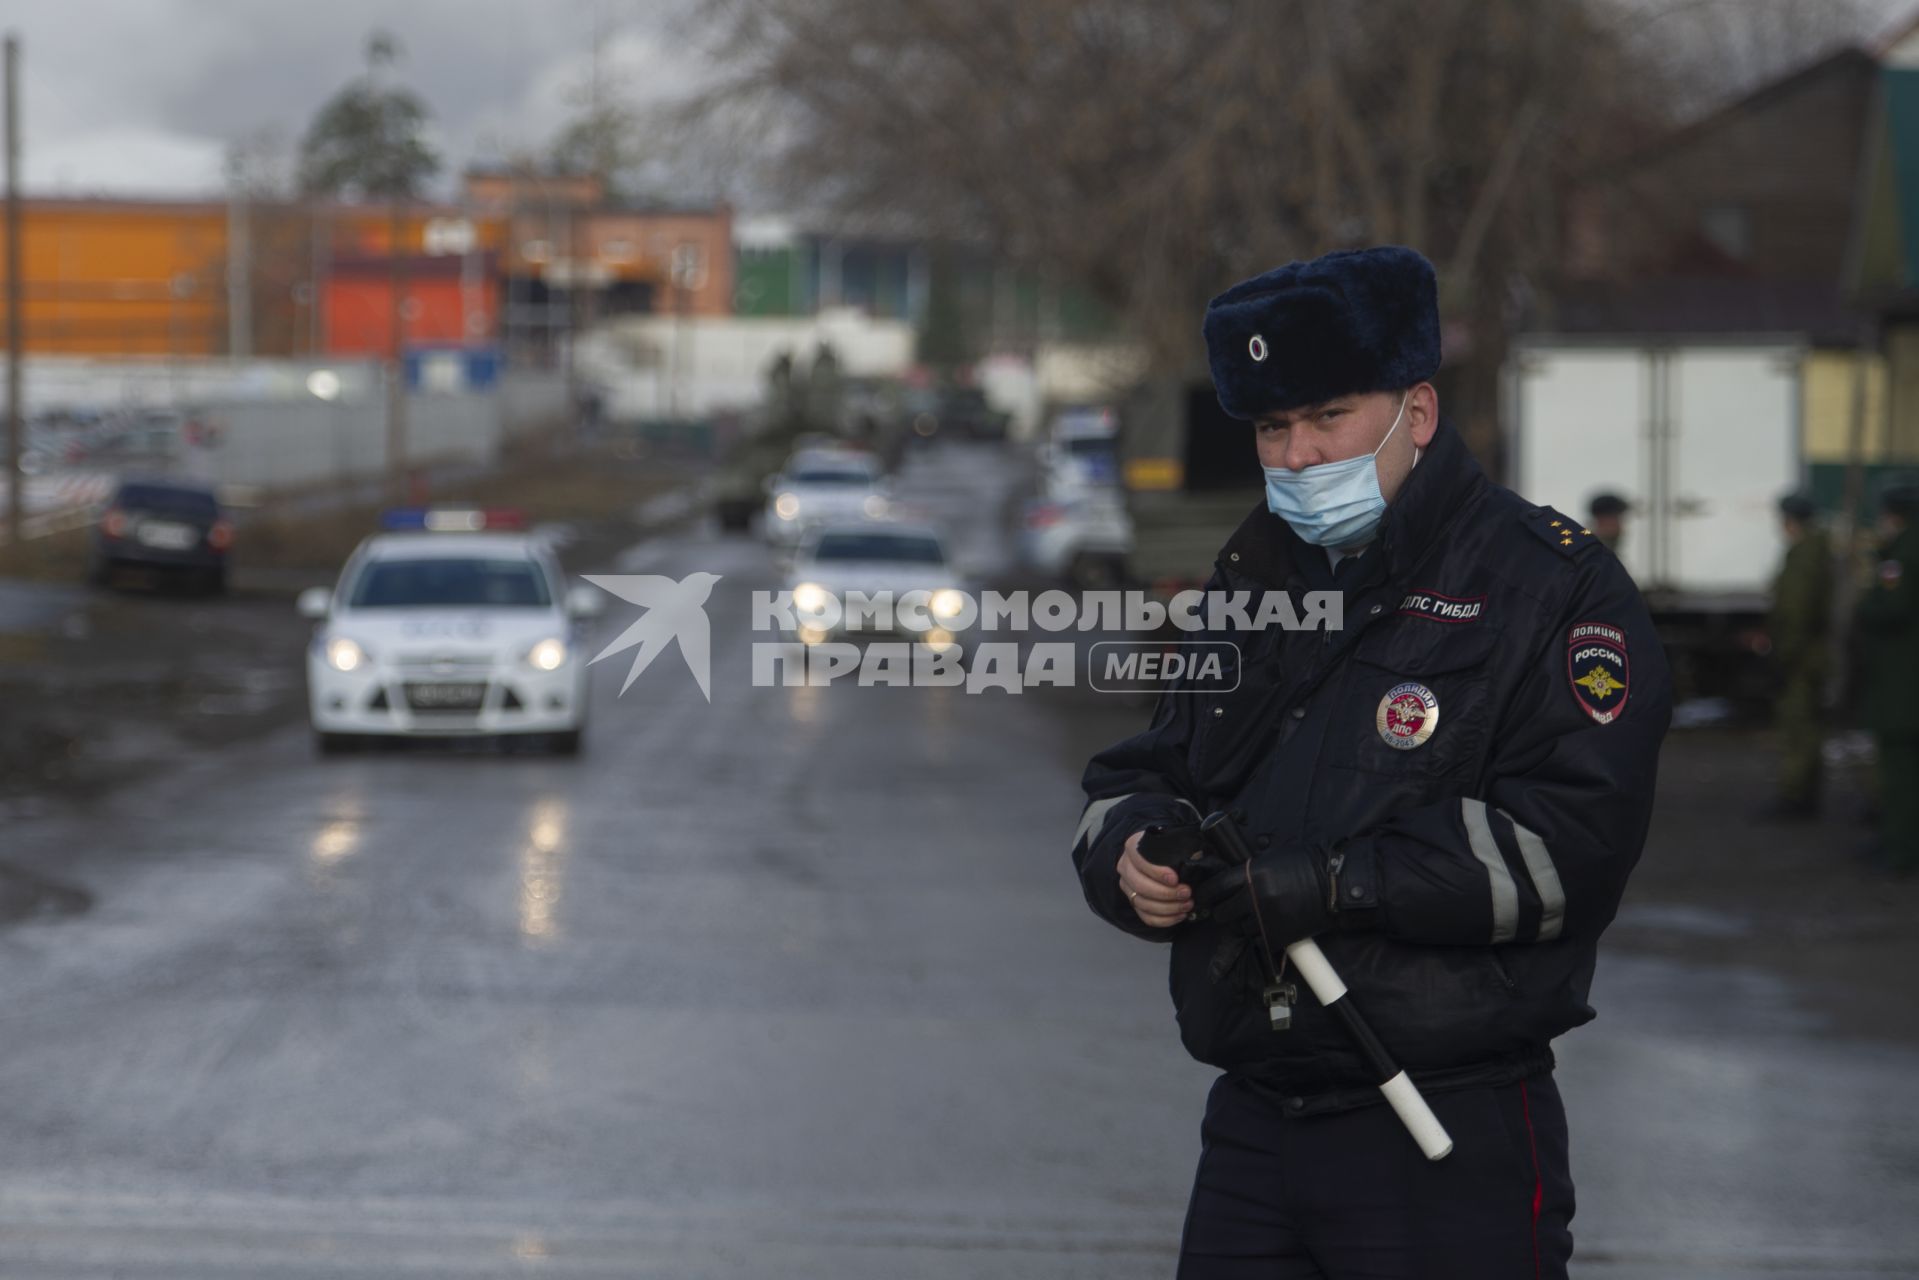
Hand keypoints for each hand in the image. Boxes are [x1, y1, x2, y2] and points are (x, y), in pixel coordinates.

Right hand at [1118, 829, 1193, 928]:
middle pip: (1140, 886)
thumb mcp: (1174, 841)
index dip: (1157, 872)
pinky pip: (1146, 917)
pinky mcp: (1134, 902)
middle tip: (1187, 893)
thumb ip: (1182, 846)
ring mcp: (1127, 887)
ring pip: (1143, 904)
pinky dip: (1164, 920)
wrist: (1159, 856)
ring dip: (1168, 908)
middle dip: (1166, 893)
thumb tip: (1195, 858)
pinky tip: (1180, 915)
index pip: (1140, 861)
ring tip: (1187, 905)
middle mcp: (1125, 867)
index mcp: (1133, 848)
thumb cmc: (1168, 847)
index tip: (1175, 879)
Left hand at [1195, 846, 1331, 948]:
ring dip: (1243, 924)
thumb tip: (1230, 877)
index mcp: (1250, 874)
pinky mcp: (1276, 935)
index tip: (1203, 898)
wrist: (1334, 887)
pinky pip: (1256, 939)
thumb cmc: (1305, 866)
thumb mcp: (1272, 859)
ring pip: (1239, 928)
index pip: (1216, 887)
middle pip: (1223, 912)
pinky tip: (1266, 926)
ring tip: (1253, 917)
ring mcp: (1264, 919)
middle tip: (1229, 909)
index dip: (1206, 894)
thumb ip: (1249, 869)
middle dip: (1224, 911)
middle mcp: (1253, 897)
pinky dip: (1258, 935)